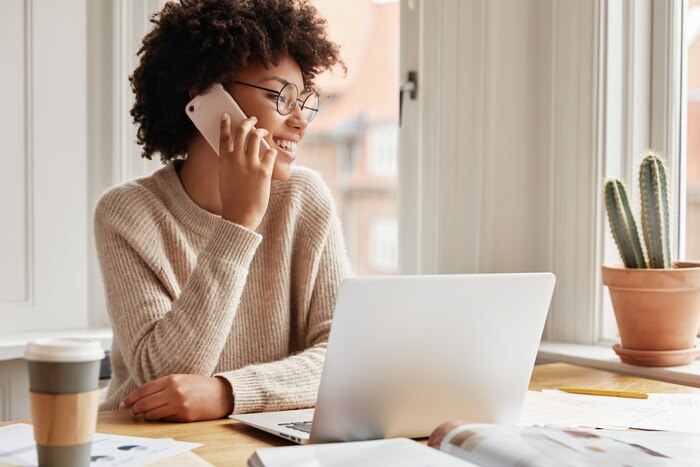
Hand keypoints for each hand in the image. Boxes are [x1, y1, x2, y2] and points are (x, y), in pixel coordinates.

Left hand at [121, 374, 233, 421]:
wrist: (221, 394)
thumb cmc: (200, 386)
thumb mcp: (181, 379)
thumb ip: (163, 386)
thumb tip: (143, 396)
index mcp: (171, 379)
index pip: (143, 390)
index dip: (131, 398)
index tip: (124, 403)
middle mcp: (173, 391)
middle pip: (144, 403)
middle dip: (135, 409)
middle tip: (132, 411)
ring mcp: (178, 404)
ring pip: (151, 414)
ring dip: (147, 415)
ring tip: (148, 414)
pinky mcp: (183, 416)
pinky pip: (164, 419)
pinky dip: (160, 419)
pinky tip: (161, 416)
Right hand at [218, 113, 276, 230]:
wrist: (240, 215)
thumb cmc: (233, 199)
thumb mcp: (226, 178)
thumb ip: (230, 164)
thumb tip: (238, 151)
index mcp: (224, 161)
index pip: (223, 137)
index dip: (225, 124)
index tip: (227, 116)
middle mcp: (236, 160)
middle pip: (241, 131)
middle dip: (248, 122)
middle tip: (252, 120)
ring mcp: (250, 164)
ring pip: (256, 137)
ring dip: (260, 131)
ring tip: (263, 132)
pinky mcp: (263, 171)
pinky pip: (270, 152)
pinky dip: (271, 150)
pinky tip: (271, 153)